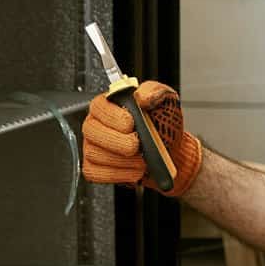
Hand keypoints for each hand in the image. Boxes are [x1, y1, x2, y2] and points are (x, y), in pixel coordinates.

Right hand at [81, 81, 203, 196]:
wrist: (172, 150)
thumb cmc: (164, 124)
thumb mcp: (166, 99)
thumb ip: (154, 92)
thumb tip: (141, 96)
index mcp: (109, 104)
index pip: (99, 107)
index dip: (113, 117)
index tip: (131, 123)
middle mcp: (97, 124)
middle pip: (92, 131)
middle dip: (117, 141)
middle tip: (137, 145)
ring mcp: (93, 146)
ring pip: (95, 154)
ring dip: (122, 160)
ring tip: (141, 159)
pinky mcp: (95, 167)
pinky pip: (96, 172)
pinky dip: (118, 174)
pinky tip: (134, 170)